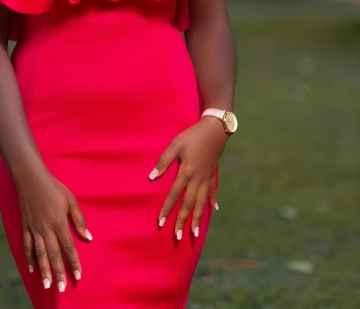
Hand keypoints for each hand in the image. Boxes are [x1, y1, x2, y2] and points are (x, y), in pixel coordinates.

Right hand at [17, 164, 92, 292]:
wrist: (31, 179)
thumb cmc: (54, 188)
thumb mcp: (71, 200)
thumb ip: (79, 219)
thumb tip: (88, 237)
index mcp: (59, 222)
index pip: (68, 247)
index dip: (74, 263)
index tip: (78, 276)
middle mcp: (46, 229)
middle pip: (53, 255)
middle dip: (58, 272)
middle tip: (61, 288)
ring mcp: (34, 229)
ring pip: (40, 254)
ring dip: (44, 270)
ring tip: (47, 284)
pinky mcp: (26, 227)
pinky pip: (27, 246)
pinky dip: (29, 258)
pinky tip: (32, 269)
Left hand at [148, 116, 227, 238]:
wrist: (214, 129)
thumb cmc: (192, 136)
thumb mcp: (175, 145)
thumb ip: (164, 161)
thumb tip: (151, 177)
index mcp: (186, 172)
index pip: (174, 195)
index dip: (167, 209)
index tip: (161, 223)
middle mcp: (197, 179)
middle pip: (189, 204)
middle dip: (182, 221)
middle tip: (177, 237)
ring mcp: (206, 178)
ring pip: (201, 202)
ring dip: (198, 218)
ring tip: (195, 233)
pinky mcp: (212, 173)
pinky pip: (212, 190)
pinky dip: (213, 200)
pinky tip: (214, 209)